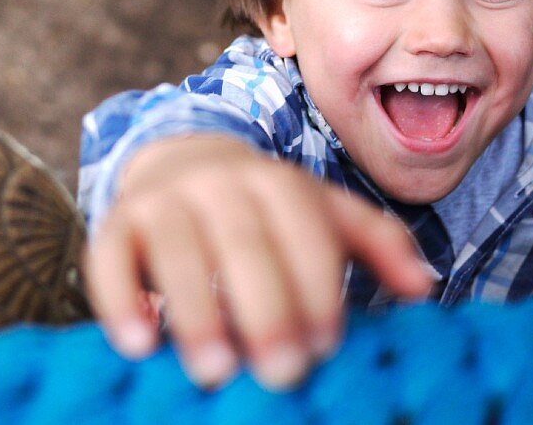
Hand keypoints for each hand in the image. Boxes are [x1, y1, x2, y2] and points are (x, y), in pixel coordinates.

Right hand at [83, 134, 431, 390]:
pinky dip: (120, 298)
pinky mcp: (117, 220)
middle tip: (283, 374)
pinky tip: (139, 344)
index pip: (303, 232)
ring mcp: (164, 199)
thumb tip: (423, 288)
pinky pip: (109, 255)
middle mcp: (220, 182)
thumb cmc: (265, 208)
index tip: (325, 347)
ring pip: (177, 249)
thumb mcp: (323, 211)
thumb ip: (376, 242)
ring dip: (197, 310)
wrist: (182, 158)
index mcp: (278, 182)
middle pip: (244, 242)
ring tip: (215, 371)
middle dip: (266, 309)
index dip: (317, 288)